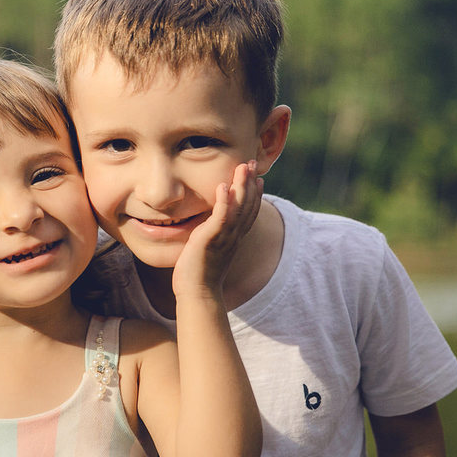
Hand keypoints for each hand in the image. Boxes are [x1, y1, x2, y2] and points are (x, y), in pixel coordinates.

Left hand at [171, 160, 262, 299]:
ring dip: (241, 186)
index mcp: (234, 238)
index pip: (249, 213)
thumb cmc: (198, 275)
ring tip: (243, 167)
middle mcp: (233, 236)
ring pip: (238, 207)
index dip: (256, 195)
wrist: (197, 293)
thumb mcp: (209, 250)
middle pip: (248, 205)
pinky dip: (223, 200)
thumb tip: (207, 230)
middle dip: (251, 183)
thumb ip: (212, 237)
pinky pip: (221, 217)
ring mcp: (224, 237)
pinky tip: (223, 186)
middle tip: (253, 163)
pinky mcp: (211, 239)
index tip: (258, 179)